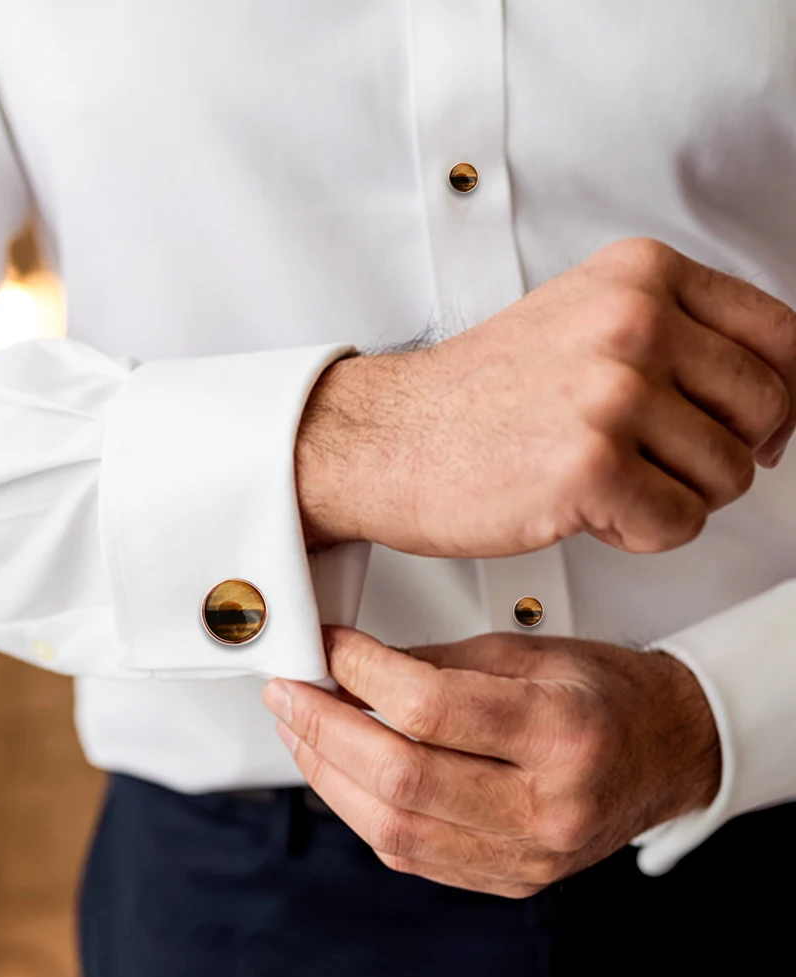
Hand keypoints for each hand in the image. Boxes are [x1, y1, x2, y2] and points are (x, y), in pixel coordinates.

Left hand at [262, 627, 720, 897]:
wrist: (666, 750)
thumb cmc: (604, 693)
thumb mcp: (527, 651)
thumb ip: (437, 662)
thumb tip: (354, 666)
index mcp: (560, 732)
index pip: (430, 706)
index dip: (360, 671)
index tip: (326, 646)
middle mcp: (547, 805)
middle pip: (400, 777)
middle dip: (323, 729)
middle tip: (288, 692)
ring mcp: (528, 854)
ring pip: (393, 828)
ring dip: (328, 775)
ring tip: (299, 731)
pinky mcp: (510, 878)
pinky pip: (412, 856)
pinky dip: (362, 812)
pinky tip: (339, 774)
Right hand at [296, 237, 795, 555]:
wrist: (387, 437)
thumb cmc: (474, 395)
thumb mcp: (580, 323)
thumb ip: (674, 337)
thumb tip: (771, 398)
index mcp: (638, 277)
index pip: (782, 335)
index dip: (772, 397)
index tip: (744, 425)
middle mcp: (632, 322)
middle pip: (765, 410)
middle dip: (718, 452)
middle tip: (655, 461)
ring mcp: (612, 392)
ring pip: (727, 476)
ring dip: (671, 495)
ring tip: (602, 479)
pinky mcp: (590, 466)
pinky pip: (679, 525)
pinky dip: (638, 532)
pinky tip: (585, 508)